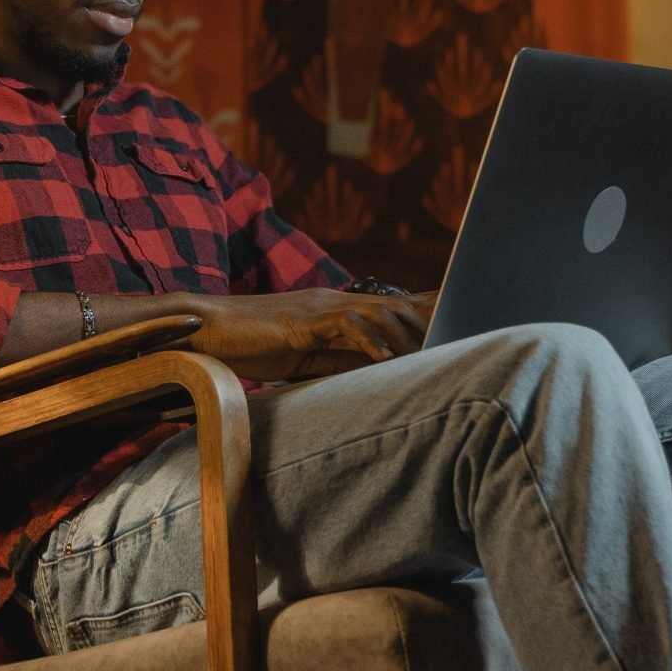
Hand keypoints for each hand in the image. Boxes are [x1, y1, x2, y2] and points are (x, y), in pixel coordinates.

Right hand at [181, 288, 434, 382]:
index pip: (388, 307)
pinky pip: (347, 325)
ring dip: (407, 335)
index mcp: (334, 310)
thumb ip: (339, 360)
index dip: (425, 310)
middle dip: (431, 318)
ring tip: (435, 352)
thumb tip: (377, 369)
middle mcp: (333, 301)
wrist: (206, 330)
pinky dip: (371, 342)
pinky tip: (389, 359)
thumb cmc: (250, 345)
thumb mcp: (304, 359)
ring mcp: (319, 306)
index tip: (459, 315)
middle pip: (394, 305)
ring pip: (378, 313)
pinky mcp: (304, 319)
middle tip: (466, 330)